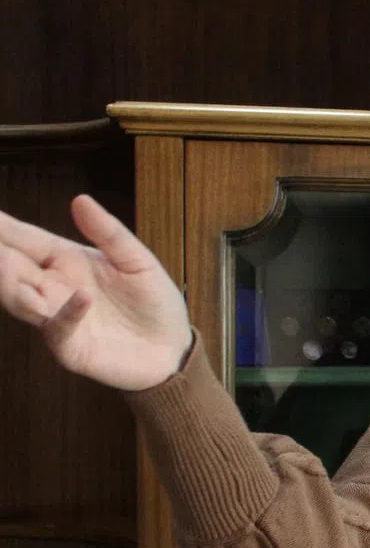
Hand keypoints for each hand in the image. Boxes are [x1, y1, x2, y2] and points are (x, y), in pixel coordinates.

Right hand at [0, 195, 191, 390]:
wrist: (173, 348)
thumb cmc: (153, 302)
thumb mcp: (137, 261)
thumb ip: (109, 233)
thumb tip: (80, 199)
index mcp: (65, 260)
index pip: (23, 238)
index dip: (2, 226)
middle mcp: (52, 288)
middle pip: (9, 268)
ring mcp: (56, 318)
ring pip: (19, 299)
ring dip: (9, 283)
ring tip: (4, 262)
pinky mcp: (71, 348)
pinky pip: (59, 329)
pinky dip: (67, 313)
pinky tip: (82, 297)